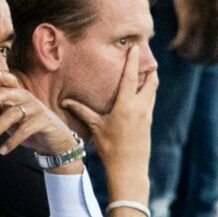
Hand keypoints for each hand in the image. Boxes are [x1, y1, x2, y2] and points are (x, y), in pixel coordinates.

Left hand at [0, 70, 77, 156]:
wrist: (55, 141)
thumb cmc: (28, 127)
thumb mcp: (13, 117)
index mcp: (18, 93)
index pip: (9, 81)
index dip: (2, 76)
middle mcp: (26, 97)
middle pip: (5, 94)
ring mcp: (36, 108)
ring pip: (12, 115)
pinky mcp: (43, 121)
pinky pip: (24, 131)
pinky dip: (11, 142)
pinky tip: (2, 151)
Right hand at [61, 46, 157, 201]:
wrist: (129, 168)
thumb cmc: (109, 147)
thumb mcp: (95, 127)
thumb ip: (81, 111)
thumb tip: (64, 101)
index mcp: (127, 105)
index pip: (131, 77)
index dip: (134, 61)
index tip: (137, 47)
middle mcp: (141, 107)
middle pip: (151, 80)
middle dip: (148, 67)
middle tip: (143, 57)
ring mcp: (147, 114)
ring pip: (153, 89)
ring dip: (150, 78)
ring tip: (144, 70)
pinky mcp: (148, 121)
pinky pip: (150, 100)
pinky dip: (147, 91)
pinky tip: (140, 91)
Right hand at [170, 0, 217, 63]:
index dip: (213, 58)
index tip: (203, 58)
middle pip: (211, 53)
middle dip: (199, 61)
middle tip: (189, 60)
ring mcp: (204, 21)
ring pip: (197, 50)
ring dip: (187, 56)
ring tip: (180, 54)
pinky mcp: (189, 18)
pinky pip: (184, 40)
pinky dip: (177, 45)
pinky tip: (171, 46)